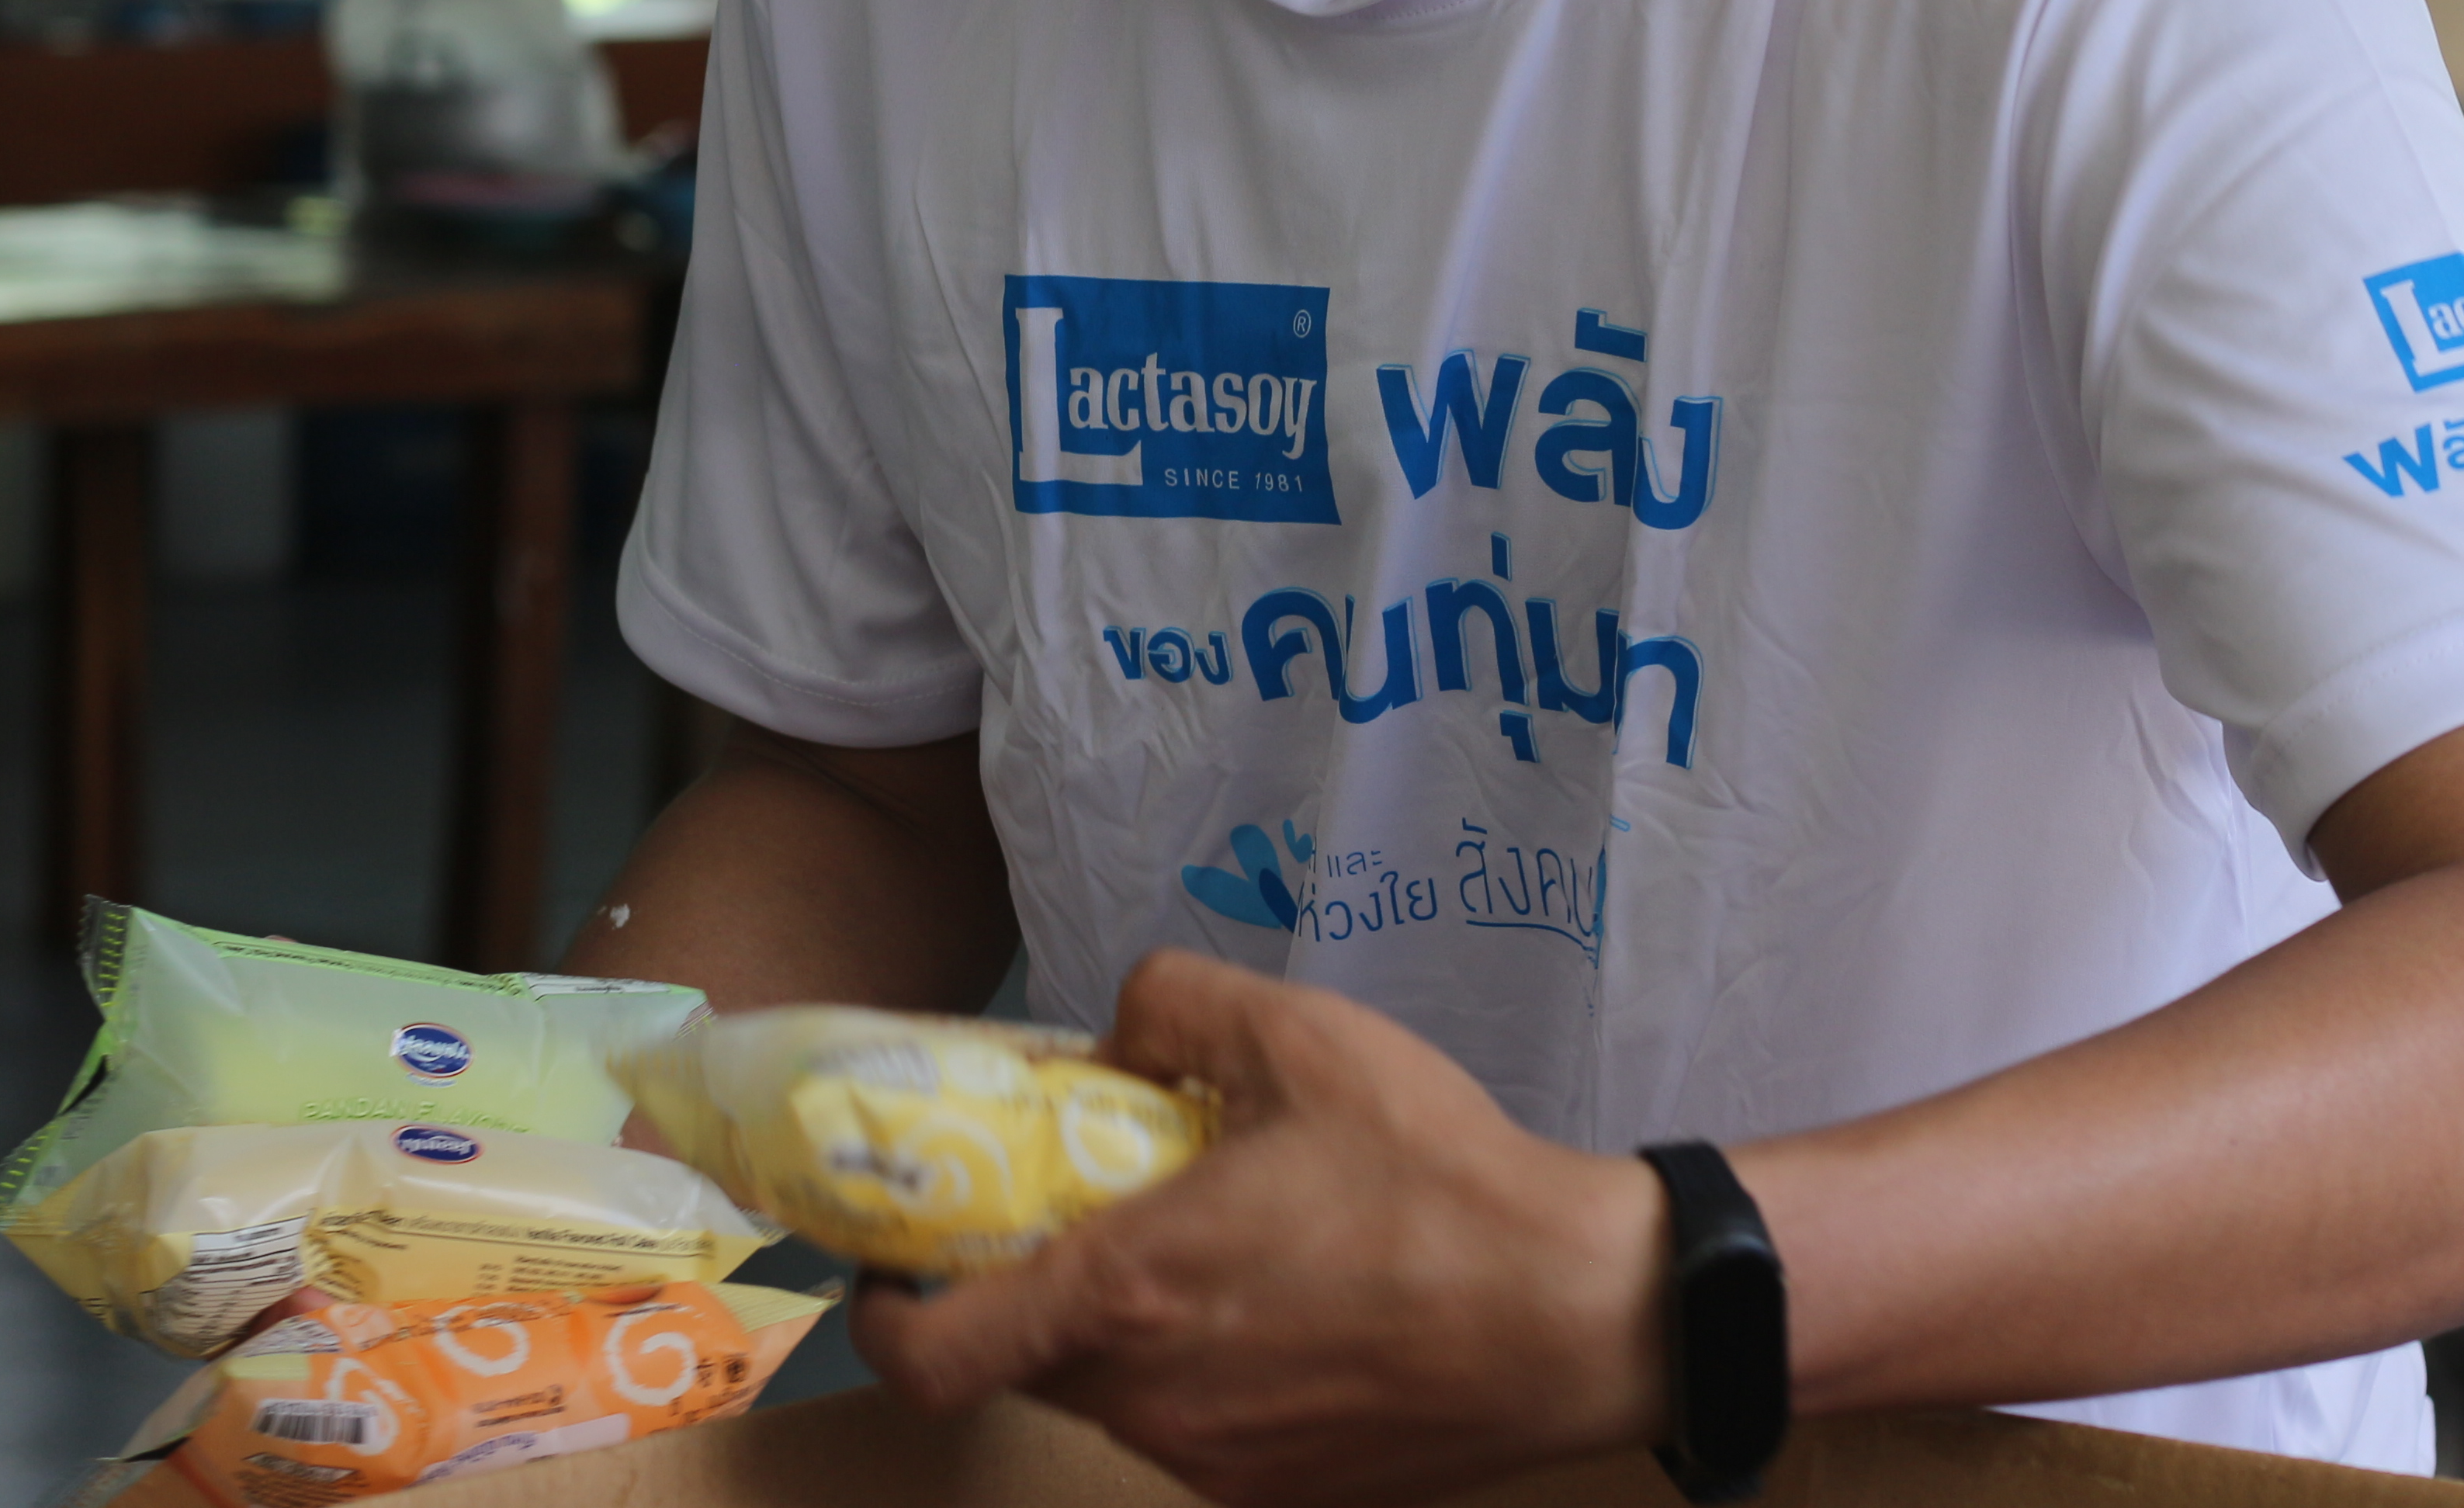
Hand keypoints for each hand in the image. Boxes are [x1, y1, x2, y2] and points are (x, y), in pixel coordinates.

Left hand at [851, 952, 1669, 1506]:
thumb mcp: (1300, 1035)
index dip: (884, 1311)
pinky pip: (1194, 1425)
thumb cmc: (1437, 1175)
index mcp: (1128, 1294)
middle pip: (1021, 1362)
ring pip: (1111, 1394)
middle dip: (1020, 1287)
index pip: (930, 1353)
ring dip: (1118, 1325)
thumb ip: (1171, 1004)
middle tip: (1071, 1207)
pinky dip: (1197, 1366)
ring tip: (1204, 1239)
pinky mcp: (1282, 1492)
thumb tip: (1116, 1037)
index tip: (898, 1255)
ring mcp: (1217, 1461)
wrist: (1579, 1316)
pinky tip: (1281, 1298)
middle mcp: (1151, 1401)